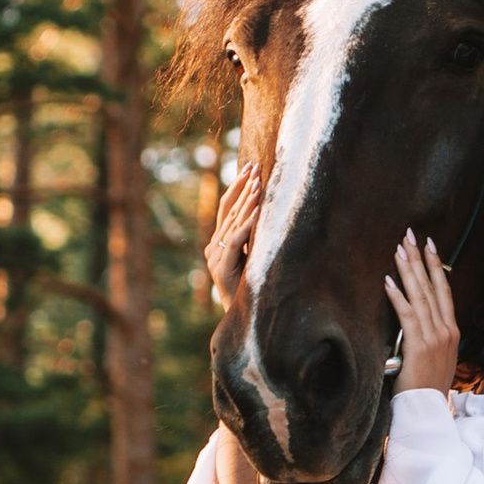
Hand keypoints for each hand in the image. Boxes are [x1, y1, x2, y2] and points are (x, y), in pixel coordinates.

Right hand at [206, 150, 264, 307]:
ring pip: (232, 223)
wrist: (245, 317)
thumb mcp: (254, 256)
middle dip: (243, 187)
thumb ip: (254, 237)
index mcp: (219, 243)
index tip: (249, 168)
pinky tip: (257, 212)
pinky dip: (246, 225)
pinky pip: (235, 241)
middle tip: (255, 166)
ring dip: (247, 201)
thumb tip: (270, 213)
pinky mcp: (222, 268)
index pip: (227, 208)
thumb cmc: (253, 288)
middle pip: (228, 210)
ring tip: (258, 183)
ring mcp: (215, 257)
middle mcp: (214, 247)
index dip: (237, 186)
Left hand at [386, 228, 458, 397]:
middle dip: (421, 259)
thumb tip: (418, 326)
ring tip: (399, 250)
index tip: (430, 247)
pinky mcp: (419, 346)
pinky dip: (398, 297)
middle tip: (411, 236)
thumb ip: (431, 340)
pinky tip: (388, 281)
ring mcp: (434, 338)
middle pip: (433, 287)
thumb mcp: (436, 359)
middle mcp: (446, 331)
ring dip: (409, 271)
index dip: (436, 268)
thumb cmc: (427, 388)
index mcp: (451, 332)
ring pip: (421, 296)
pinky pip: (407, 315)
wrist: (427, 411)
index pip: (444, 292)